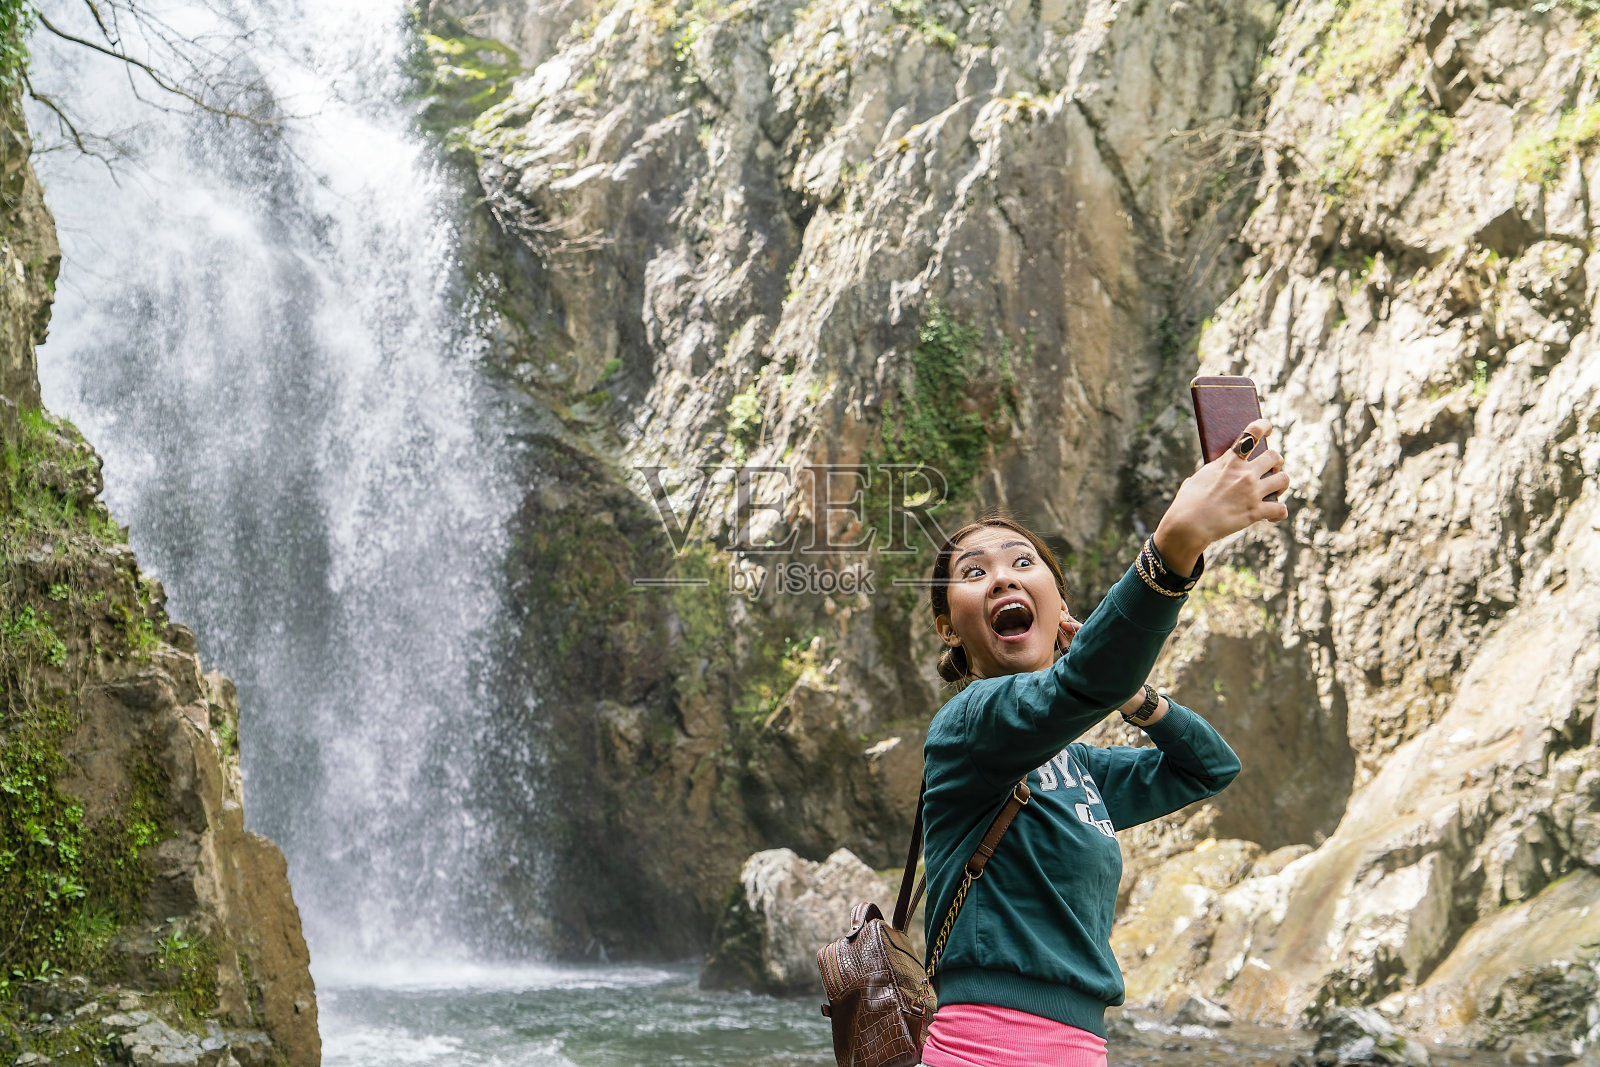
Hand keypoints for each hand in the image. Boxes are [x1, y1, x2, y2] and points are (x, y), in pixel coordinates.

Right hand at [1153, 417, 1289, 573]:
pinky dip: (1279, 513)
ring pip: (1284, 479)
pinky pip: (1281, 509)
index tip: (1268, 428)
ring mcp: (1252, 493)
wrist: (1189, 525)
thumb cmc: (1187, 502)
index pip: (1252, 433)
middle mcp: (1244, 474)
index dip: (1264, 426)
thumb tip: (1213, 474)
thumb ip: (1212, 472)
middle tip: (1271, 469)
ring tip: (1275, 490)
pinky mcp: (1256, 512)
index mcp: (1229, 462)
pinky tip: (1272, 516)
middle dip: (1276, 462)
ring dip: (1282, 484)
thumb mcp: (1198, 478)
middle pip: (1275, 456)